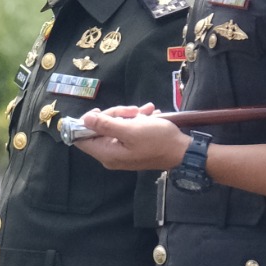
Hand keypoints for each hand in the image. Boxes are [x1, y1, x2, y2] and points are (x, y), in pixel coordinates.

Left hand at [71, 104, 190, 172]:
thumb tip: (84, 119)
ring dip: (130, 116)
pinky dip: (138, 121)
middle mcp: (111, 155)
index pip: (81, 140)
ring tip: (147, 111)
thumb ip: (105, 125)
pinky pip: (128, 131)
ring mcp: (122, 152)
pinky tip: (151, 115)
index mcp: (106, 153)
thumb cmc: (157, 141)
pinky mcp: (133, 147)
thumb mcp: (130, 129)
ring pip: (116, 127)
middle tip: (133, 110)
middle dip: (115, 116)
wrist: (184, 151)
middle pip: (100, 130)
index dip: (85, 124)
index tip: (98, 112)